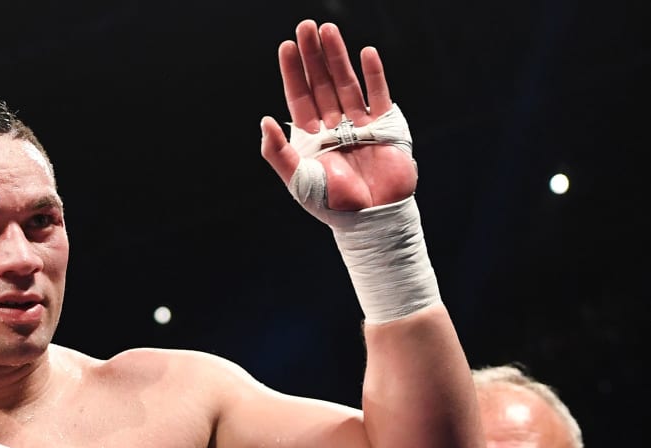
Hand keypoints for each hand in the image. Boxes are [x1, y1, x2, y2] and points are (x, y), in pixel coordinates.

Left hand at [260, 21, 415, 211]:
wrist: (371, 218)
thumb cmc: (331, 204)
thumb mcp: (297, 179)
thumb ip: (278, 152)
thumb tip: (264, 121)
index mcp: (311, 138)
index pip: (299, 97)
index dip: (293, 72)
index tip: (286, 47)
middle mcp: (334, 126)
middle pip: (321, 83)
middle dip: (313, 55)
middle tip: (306, 26)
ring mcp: (360, 124)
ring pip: (347, 82)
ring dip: (338, 57)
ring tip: (328, 29)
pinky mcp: (386, 126)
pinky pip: (379, 94)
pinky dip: (373, 74)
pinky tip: (365, 53)